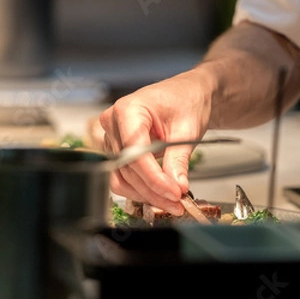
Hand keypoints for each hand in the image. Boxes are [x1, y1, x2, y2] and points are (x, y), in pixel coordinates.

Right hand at [99, 69, 212, 214]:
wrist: (186, 95)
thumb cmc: (186, 101)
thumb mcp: (187, 130)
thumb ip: (179, 160)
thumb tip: (177, 186)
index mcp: (128, 110)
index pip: (135, 153)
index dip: (154, 178)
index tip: (174, 193)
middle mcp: (113, 123)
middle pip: (127, 168)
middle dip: (153, 190)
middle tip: (178, 203)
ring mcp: (112, 138)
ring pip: (122, 178)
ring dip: (146, 194)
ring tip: (172, 202)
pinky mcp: (117, 151)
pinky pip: (123, 177)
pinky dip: (142, 189)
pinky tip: (161, 195)